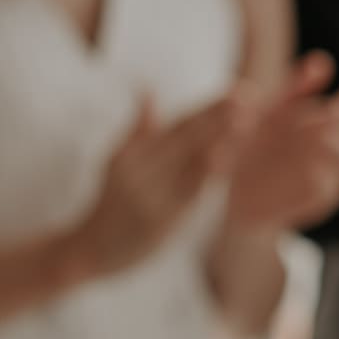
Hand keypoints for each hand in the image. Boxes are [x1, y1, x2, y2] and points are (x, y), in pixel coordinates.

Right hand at [68, 93, 244, 277]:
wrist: (88, 250)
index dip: (209, 105)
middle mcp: (138, 167)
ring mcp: (147, 193)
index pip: (178, 122)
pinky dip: (206, 173)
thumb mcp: (116, 162)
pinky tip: (224, 157)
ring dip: (219, 138)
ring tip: (247, 119)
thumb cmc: (110, 205)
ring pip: (189, 160)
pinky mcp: (157, 218)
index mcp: (132, 151)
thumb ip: (138, 130)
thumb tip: (147, 89)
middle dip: (219, 113)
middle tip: (251, 94)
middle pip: (185, 135)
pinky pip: (188, 192)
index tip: (240, 89)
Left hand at [225, 51, 338, 236]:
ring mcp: (326, 179)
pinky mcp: (310, 202)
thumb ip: (297, 87)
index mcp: (331, 130)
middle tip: (337, 110)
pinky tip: (310, 162)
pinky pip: (326, 190)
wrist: (233, 191)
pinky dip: (322, 175)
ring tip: (322, 132)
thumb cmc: (258, 145)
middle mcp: (334, 155)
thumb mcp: (272, 111)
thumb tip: (321, 60)